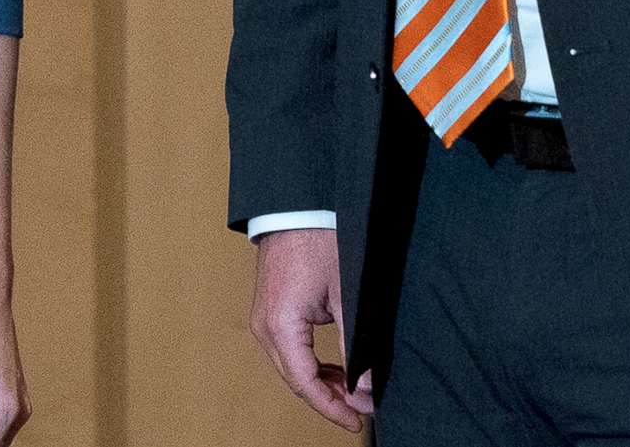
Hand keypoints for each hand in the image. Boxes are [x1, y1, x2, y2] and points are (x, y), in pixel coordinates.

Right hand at [249, 227, 374, 431]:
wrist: (295, 207)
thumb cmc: (319, 240)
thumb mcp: (345, 294)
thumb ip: (355, 344)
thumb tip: (366, 384)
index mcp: (280, 326)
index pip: (306, 384)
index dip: (332, 408)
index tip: (357, 421)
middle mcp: (264, 328)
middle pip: (296, 381)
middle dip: (330, 399)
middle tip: (364, 409)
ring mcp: (264, 321)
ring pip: (292, 368)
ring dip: (322, 384)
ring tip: (355, 393)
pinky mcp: (270, 313)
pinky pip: (289, 352)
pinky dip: (312, 366)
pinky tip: (336, 372)